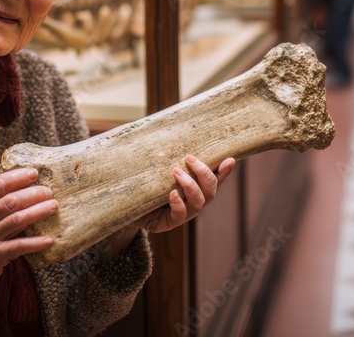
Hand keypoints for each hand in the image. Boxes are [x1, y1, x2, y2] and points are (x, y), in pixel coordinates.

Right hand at [0, 168, 56, 284]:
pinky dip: (35, 242)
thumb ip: (4, 195)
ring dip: (38, 212)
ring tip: (53, 206)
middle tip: (48, 192)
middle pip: (10, 202)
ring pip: (17, 220)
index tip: (34, 173)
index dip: (17, 178)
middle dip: (32, 194)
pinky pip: (19, 245)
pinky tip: (49, 240)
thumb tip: (33, 178)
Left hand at [102, 156, 235, 256]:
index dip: (224, 172)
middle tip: (190, 158)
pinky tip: (172, 194)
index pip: (215, 180)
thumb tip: (173, 130)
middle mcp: (193, 202)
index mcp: (195, 188)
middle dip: (203, 173)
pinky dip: (178, 203)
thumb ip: (170, 156)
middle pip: (211, 191)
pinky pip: (180, 216)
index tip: (229, 159)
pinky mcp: (168, 223)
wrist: (124, 205)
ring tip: (176, 172)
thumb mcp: (158, 169)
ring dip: (190, 185)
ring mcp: (183, 214)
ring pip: (199, 202)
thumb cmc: (145, 184)